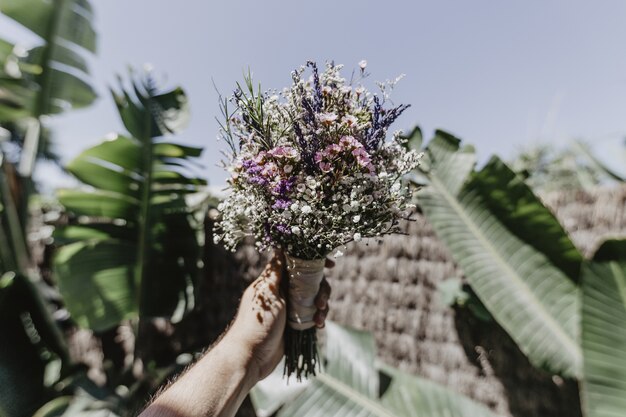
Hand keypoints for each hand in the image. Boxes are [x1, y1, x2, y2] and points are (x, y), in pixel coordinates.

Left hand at [227, 251, 332, 380]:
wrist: (252, 356)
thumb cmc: (257, 322)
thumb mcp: (267, 293)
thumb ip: (276, 270)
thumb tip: (280, 246)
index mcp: (275, 281)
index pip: (298, 264)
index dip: (314, 261)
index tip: (330, 264)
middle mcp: (283, 291)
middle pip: (311, 281)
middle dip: (322, 289)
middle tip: (322, 301)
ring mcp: (290, 308)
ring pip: (314, 299)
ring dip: (322, 305)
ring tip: (320, 317)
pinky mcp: (295, 323)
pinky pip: (312, 315)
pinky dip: (318, 318)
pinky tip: (318, 325)